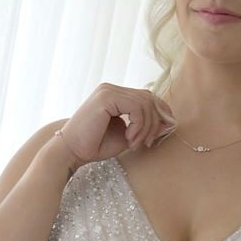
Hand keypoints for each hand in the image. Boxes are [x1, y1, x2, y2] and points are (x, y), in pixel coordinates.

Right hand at [56, 84, 174, 167]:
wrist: (71, 152)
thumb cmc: (96, 146)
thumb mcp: (128, 136)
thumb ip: (146, 127)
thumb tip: (170, 122)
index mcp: (115, 95)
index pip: (147, 97)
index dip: (160, 113)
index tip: (159, 134)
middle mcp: (111, 88)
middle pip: (149, 98)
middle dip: (154, 123)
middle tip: (146, 143)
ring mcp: (108, 90)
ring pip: (145, 103)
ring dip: (146, 127)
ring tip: (136, 144)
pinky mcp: (106, 97)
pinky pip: (136, 107)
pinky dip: (138, 125)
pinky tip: (129, 138)